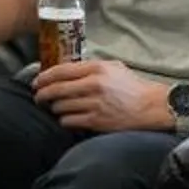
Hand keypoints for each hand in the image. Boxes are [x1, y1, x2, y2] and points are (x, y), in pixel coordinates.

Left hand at [34, 59, 169, 134]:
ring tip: (57, 108)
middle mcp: (94, 84)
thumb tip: (65, 70)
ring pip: (60, 106)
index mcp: (97, 68)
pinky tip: (69, 119)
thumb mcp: (113, 67)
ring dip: (55, 108)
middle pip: (56, 89)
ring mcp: (94, 104)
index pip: (61, 71)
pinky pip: (68, 121)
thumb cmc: (132, 87)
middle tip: (38, 98)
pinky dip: (65, 120)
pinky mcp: (96, 121)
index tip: (37, 82)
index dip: (44, 77)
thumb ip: (90, 67)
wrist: (152, 107)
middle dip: (42, 95)